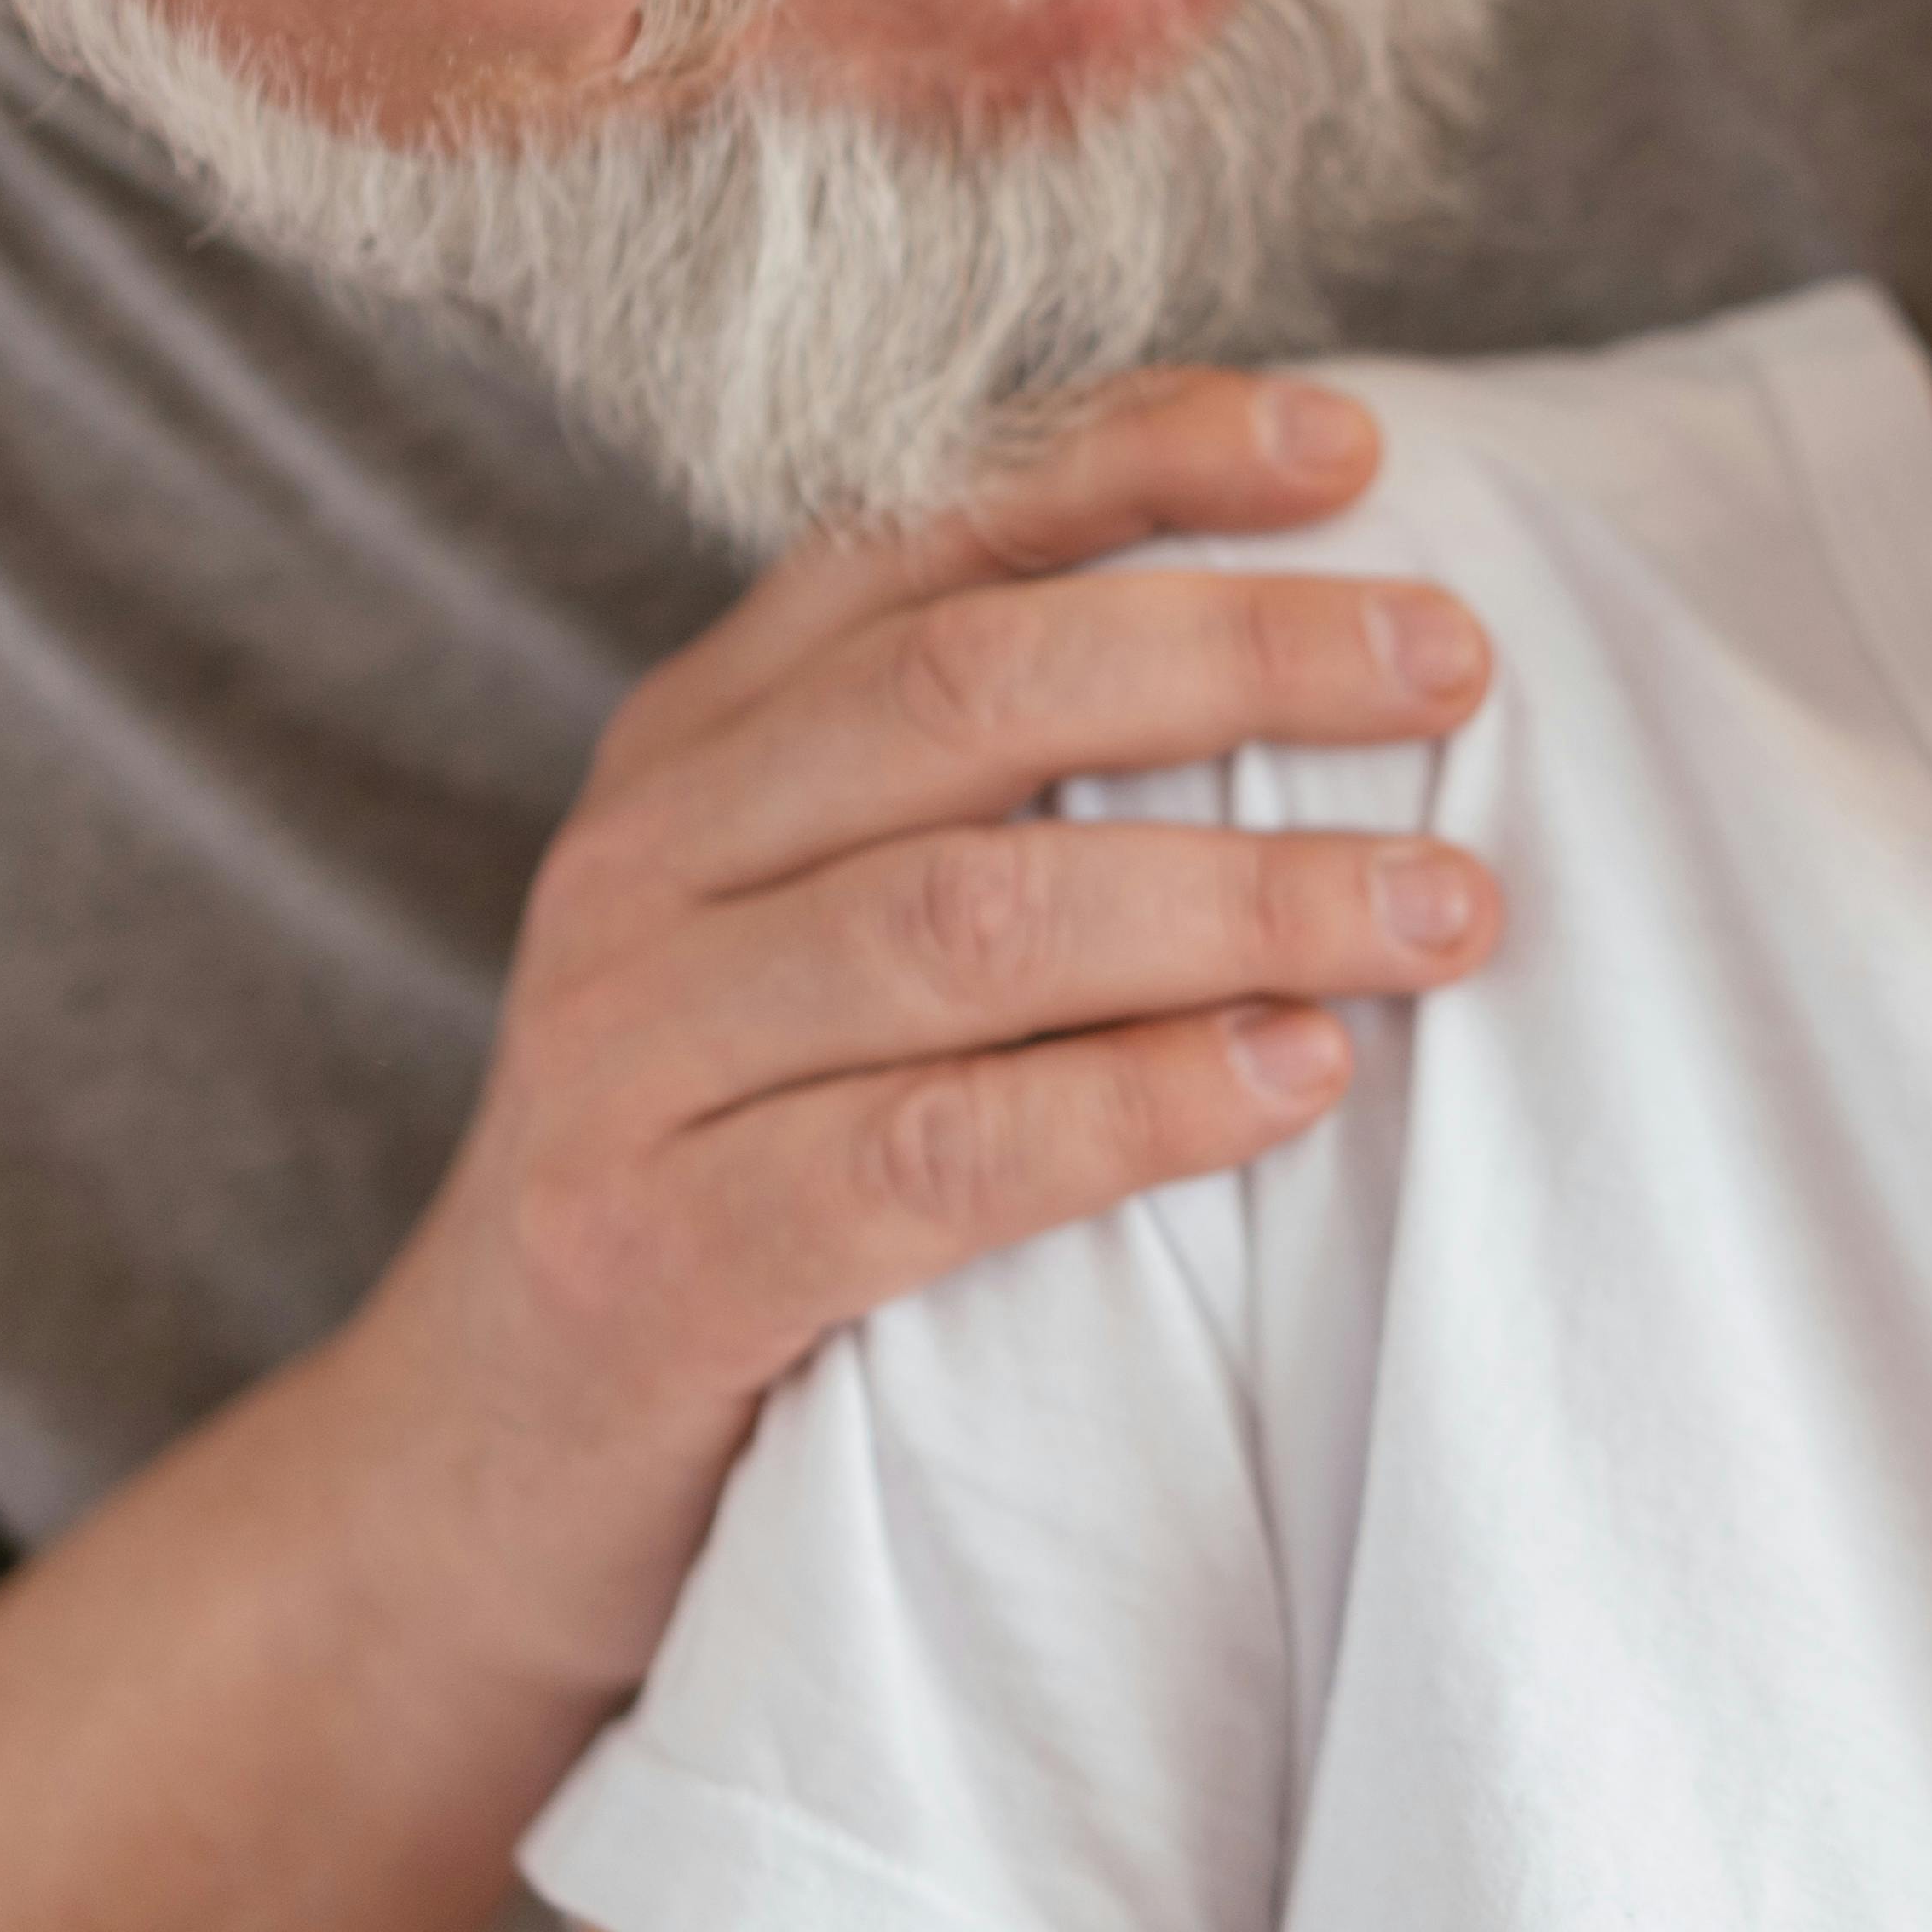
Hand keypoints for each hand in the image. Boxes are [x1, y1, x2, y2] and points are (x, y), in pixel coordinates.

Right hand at [321, 368, 1505, 1707]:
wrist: (475, 1482)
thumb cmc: (733, 1175)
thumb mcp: (820, 942)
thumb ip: (987, 805)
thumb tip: (1320, 671)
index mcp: (704, 741)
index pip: (927, 531)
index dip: (1138, 459)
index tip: (1352, 450)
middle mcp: (651, 858)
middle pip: (965, 690)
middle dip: (1237, 657)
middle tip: (1455, 668)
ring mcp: (632, 1055)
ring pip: (966, 915)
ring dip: (1238, 896)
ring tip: (1441, 909)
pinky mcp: (658, 1257)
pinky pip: (932, 1150)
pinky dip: (1134, 1106)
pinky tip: (1295, 1078)